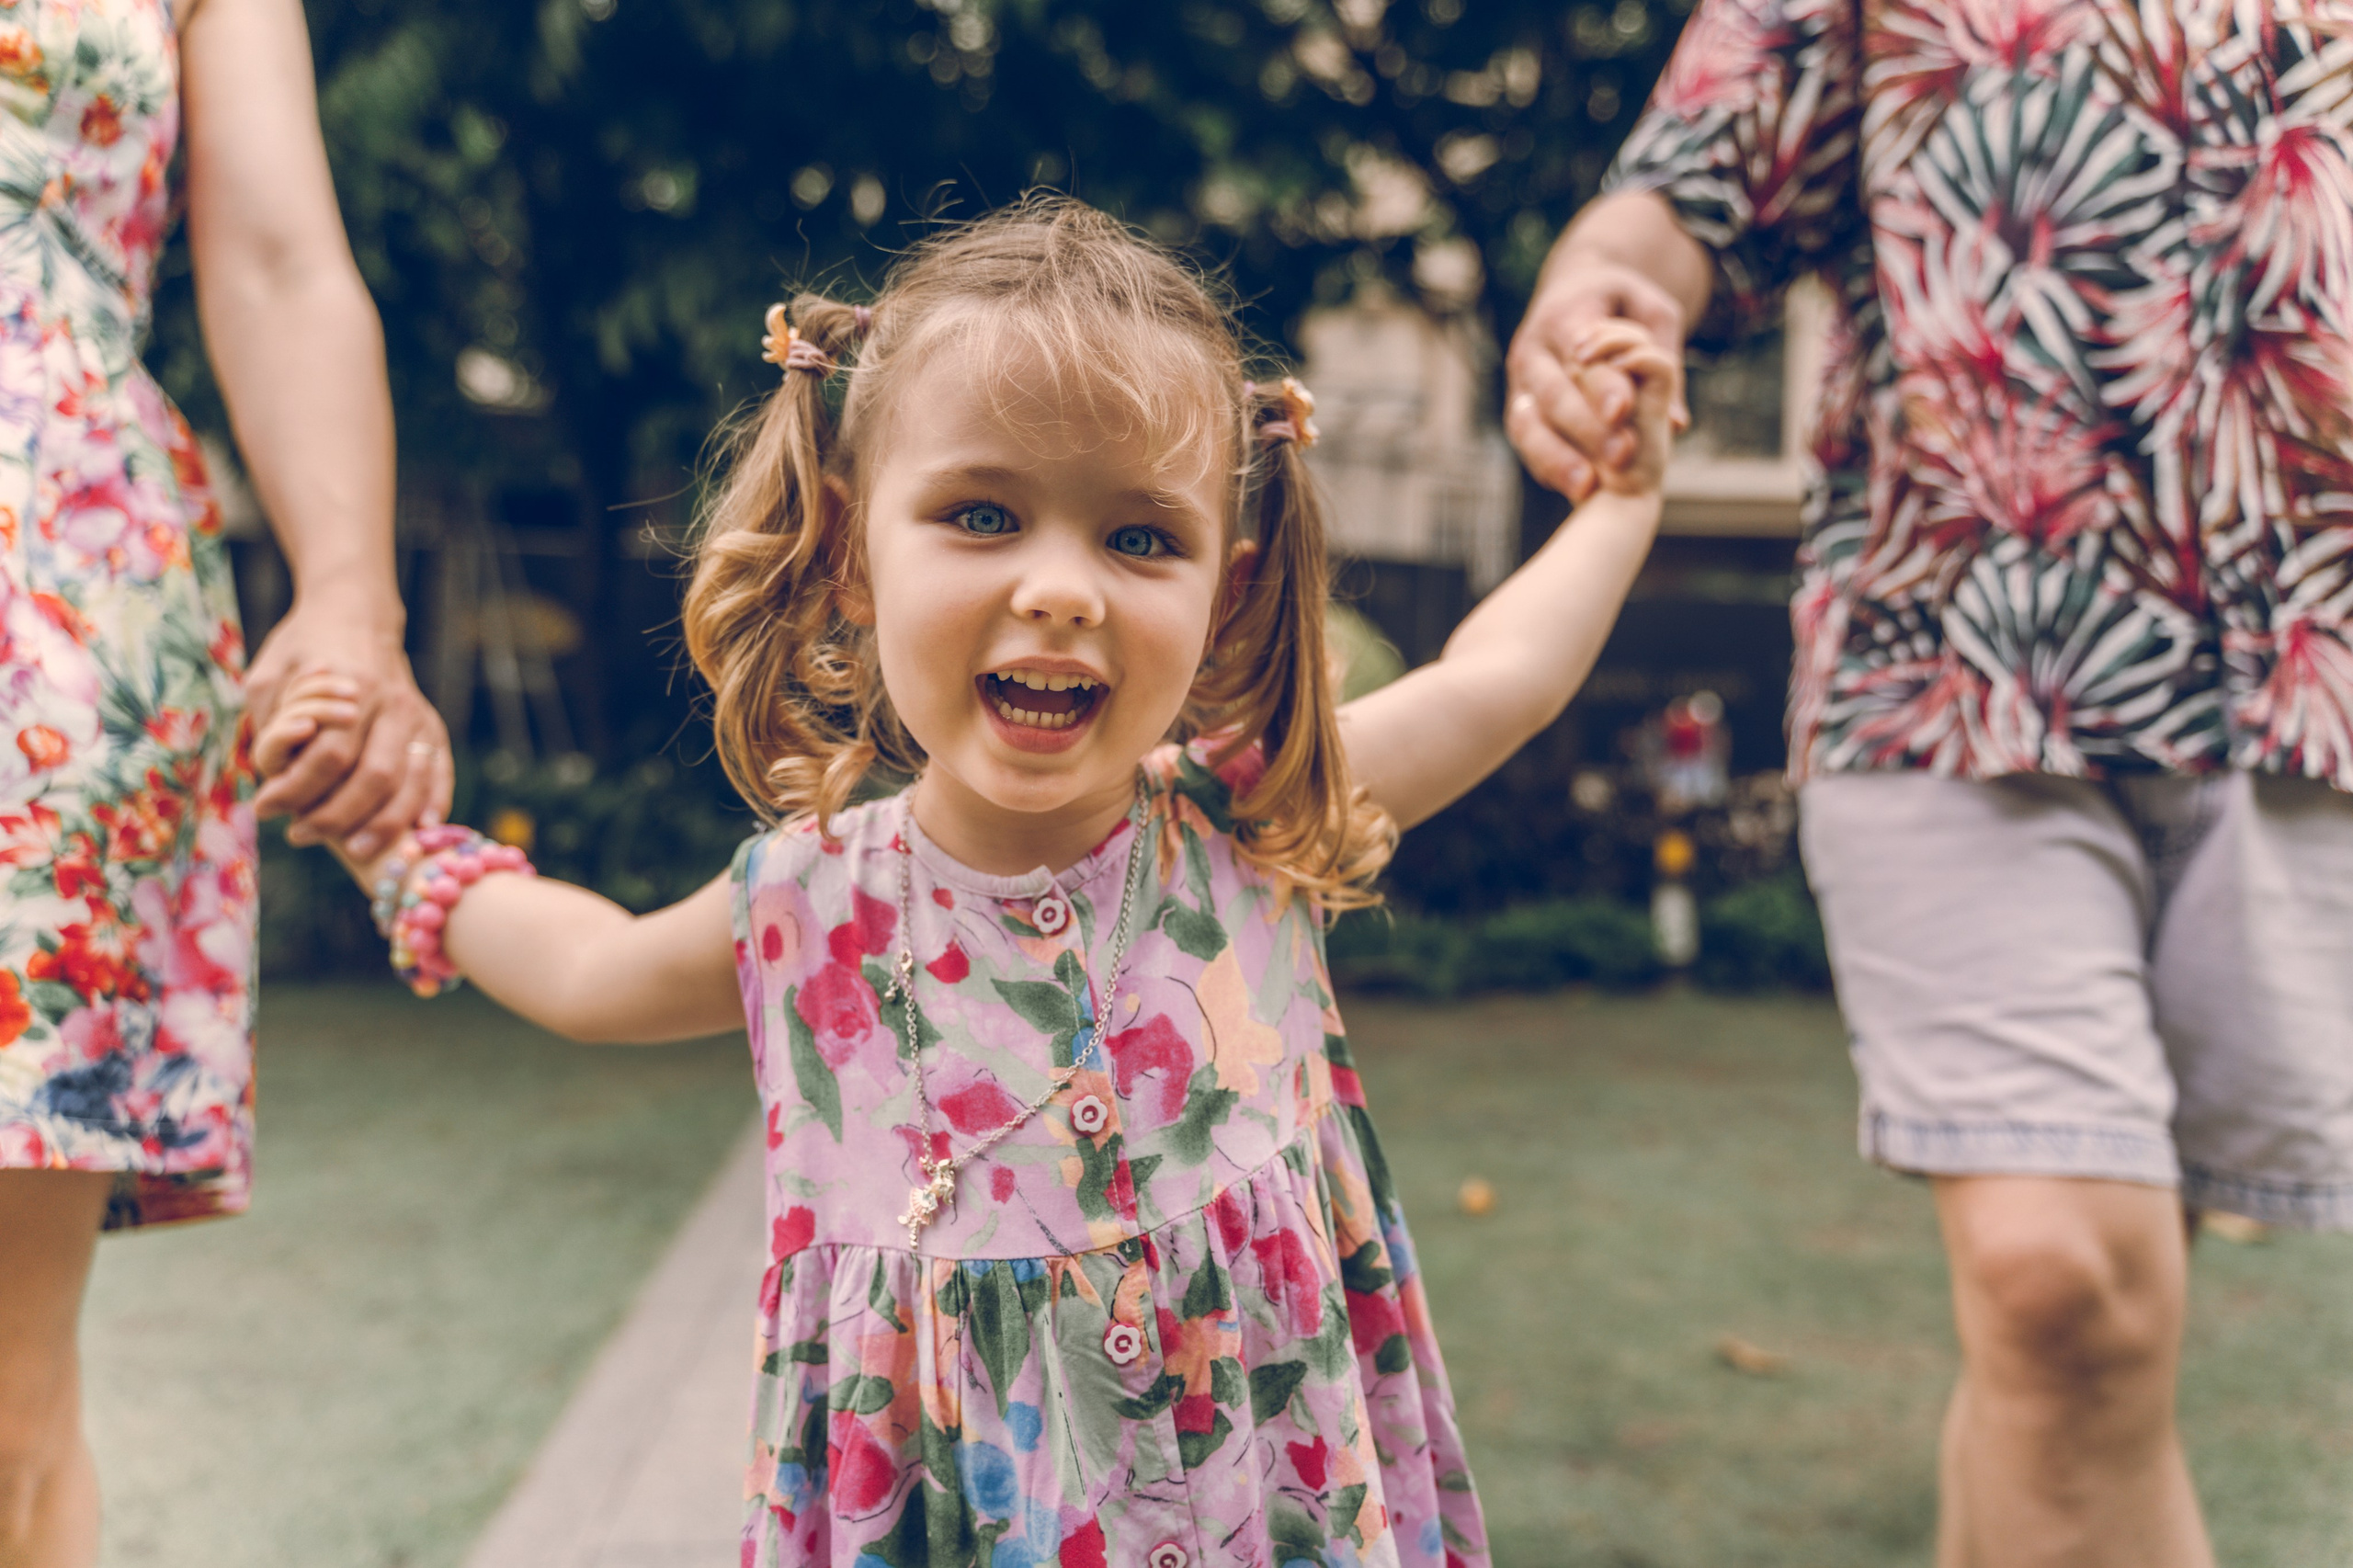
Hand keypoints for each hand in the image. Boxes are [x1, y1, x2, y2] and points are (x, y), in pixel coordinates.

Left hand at [244, 595, 452, 860]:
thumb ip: (271, 724)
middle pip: (374, 776)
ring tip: (353, 849)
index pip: (329, 755)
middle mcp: (392, 704)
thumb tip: (278, 778)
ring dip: (383, 824)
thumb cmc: (303, 649)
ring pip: (411, 782)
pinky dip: (432, 804)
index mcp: (351, 686)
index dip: (296, 790)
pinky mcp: (431, 727)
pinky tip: (419, 831)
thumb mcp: (270, 675)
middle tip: (299, 833)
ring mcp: (417, 717)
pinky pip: (440, 772)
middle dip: (336, 816)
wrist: (356, 615)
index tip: (266, 807)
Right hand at [1506, 257, 1690, 502]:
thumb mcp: (1654, 310)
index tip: (1622, 410)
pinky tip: (1578, 491)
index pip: (1578, 350)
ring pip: (1526, 423)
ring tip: (1587, 487)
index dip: (1599, 382)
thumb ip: (1666, 359)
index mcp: (1564, 315)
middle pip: (1552, 392)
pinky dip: (1548, 467)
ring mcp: (1520, 383)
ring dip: (1556, 457)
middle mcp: (1533, 349)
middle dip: (1585, 427)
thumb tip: (1676, 424)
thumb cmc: (1620, 302)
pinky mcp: (1518, 410)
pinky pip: (1527, 442)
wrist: (1569, 291)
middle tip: (1621, 457)